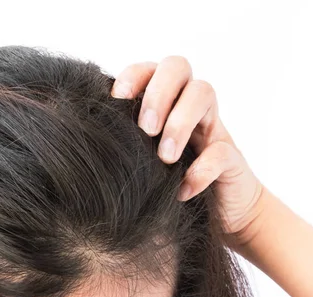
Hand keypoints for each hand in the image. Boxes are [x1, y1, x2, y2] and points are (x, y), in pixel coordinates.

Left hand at [111, 56, 264, 247]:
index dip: (133, 75)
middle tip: (145, 129)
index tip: (116, 99)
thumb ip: (120, 143)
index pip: (149, 68)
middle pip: (178, 66)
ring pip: (204, 93)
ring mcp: (213, 127)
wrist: (215, 213)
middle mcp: (187, 105)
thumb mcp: (138, 161)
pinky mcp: (232, 157)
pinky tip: (182, 191)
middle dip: (158, 93)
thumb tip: (81, 135)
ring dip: (180, 122)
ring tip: (165, 157)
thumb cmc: (164, 184)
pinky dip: (202, 170)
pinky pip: (222, 151)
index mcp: (162, 101)